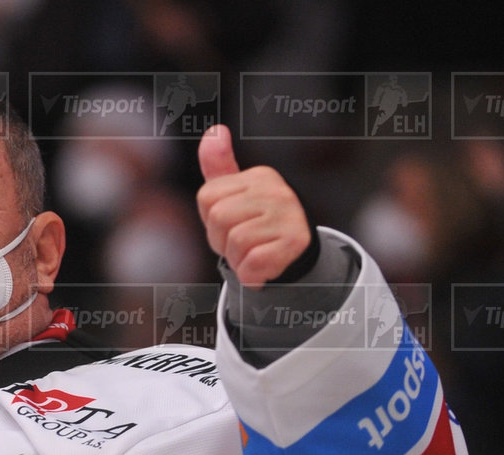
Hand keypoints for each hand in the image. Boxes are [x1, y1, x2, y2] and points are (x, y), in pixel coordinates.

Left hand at [195, 124, 310, 287]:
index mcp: (258, 176)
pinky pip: (253, 263)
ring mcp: (289, 214)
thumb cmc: (254, 224)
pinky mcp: (296, 241)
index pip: (206, 197)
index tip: (231, 224)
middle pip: (218, 218)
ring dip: (238, 259)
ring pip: (236, 241)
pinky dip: (251, 275)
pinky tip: (263, 268)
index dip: (211, 219)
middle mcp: (276, 190)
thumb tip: (214, 131)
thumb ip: (218, 166)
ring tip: (254, 253)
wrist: (291, 258)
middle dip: (222, 240)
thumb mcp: (232, 196)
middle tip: (242, 242)